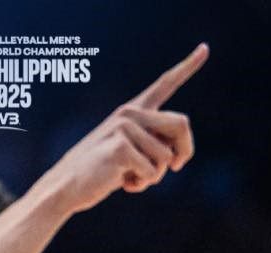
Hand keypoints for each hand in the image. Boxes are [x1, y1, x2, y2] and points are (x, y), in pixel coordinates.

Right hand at [35, 43, 208, 212]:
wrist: (66, 186)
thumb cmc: (101, 172)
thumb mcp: (130, 153)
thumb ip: (153, 145)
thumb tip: (179, 155)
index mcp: (133, 111)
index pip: (165, 84)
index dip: (188, 66)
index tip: (205, 49)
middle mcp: (130, 113)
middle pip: (181, 124)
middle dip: (185, 151)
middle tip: (177, 168)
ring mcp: (124, 128)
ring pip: (167, 157)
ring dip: (154, 176)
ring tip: (130, 177)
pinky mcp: (121, 147)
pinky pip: (152, 172)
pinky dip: (142, 184)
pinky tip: (123, 183)